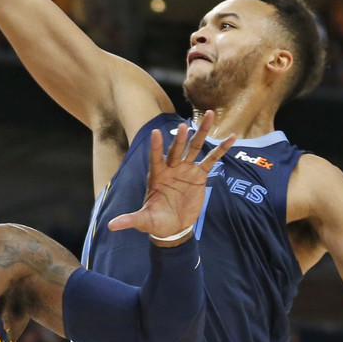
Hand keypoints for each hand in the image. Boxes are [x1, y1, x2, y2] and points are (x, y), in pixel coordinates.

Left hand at [107, 111, 235, 245]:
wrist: (172, 227)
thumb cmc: (155, 221)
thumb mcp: (143, 221)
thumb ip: (130, 220)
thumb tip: (111, 226)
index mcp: (156, 175)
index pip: (155, 158)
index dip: (156, 147)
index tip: (156, 132)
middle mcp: (171, 168)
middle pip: (177, 150)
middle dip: (180, 139)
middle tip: (184, 127)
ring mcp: (186, 169)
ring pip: (195, 147)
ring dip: (202, 132)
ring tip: (211, 114)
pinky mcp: (200, 175)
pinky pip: (212, 159)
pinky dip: (221, 149)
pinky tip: (232, 136)